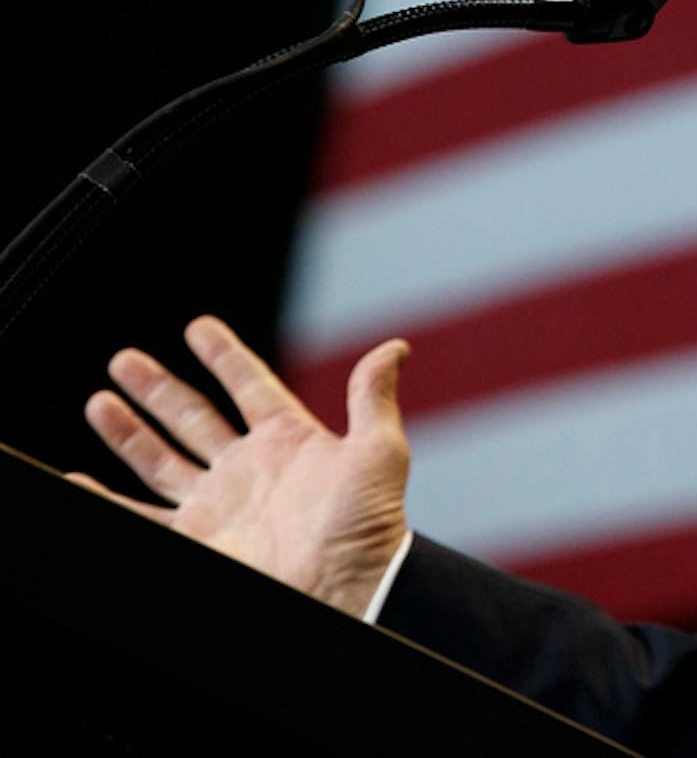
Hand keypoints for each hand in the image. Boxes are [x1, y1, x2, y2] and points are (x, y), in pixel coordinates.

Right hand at [73, 314, 412, 618]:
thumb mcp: (378, 452)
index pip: (250, 386)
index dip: (225, 356)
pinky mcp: (197, 539)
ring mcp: (218, 504)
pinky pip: (139, 518)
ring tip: (99, 402)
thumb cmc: (369, 526)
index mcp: (289, 440)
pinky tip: (80, 481)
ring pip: (160, 461)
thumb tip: (395, 346)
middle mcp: (248, 468)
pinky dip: (106, 500)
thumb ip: (373, 397)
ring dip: (128, 433)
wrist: (344, 589)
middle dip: (158, 389)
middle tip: (123, 360)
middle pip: (192, 418)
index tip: (199, 327)